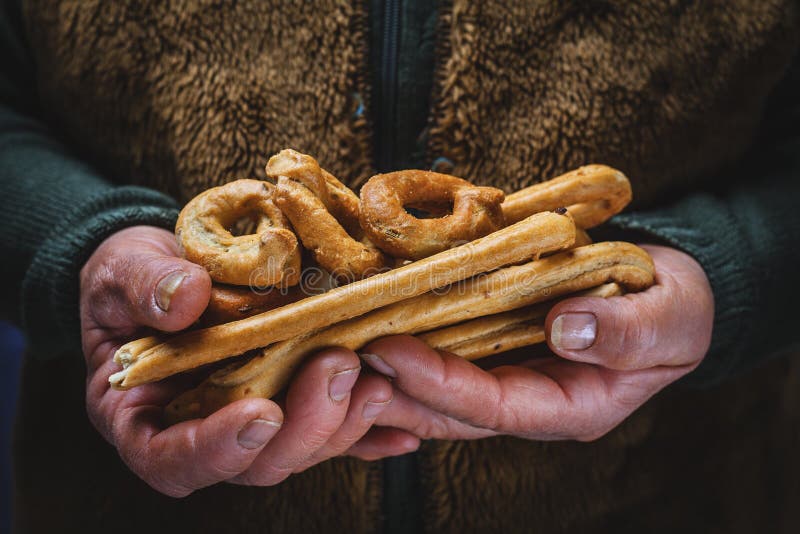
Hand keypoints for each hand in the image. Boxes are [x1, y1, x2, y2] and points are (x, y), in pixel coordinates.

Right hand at [80, 225, 414, 496]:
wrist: (169, 268)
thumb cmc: (133, 276)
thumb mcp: (125, 271)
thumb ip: (147, 287)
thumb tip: (186, 299)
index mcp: (143, 418)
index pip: (174, 459)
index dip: (218, 449)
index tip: (259, 413)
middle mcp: (202, 432)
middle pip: (255, 463)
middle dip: (303, 426)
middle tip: (338, 367)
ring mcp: (252, 421)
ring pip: (301, 449)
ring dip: (343, 423)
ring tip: (377, 378)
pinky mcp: (290, 404)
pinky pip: (331, 431)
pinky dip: (368, 433)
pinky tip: (402, 429)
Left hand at [347, 245, 712, 452]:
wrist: (665, 290)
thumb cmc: (674, 308)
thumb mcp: (671, 319)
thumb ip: (627, 330)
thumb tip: (567, 327)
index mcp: (572, 407)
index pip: (496, 407)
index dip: (443, 384)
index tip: (393, 352)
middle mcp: (530, 398)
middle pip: (450, 408)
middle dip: (394, 389)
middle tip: (338, 362)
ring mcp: (509, 373)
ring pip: (437, 387)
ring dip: (388, 372)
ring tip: (337, 348)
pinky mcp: (495, 344)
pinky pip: (445, 352)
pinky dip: (409, 341)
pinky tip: (369, 324)